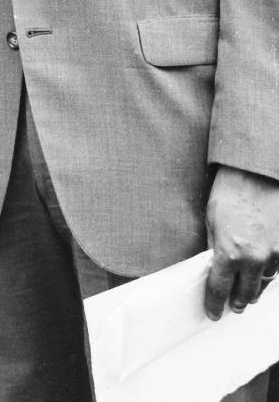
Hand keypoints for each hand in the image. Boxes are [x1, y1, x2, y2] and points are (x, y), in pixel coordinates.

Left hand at [204, 166, 278, 319]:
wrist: (256, 173)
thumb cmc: (229, 191)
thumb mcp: (211, 219)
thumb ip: (214, 247)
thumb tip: (214, 266)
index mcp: (229, 253)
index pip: (220, 290)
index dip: (215, 304)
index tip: (212, 312)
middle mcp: (252, 259)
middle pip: (244, 295)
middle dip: (235, 302)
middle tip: (230, 305)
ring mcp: (272, 254)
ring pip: (262, 286)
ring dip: (252, 291)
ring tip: (245, 293)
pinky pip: (274, 271)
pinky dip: (266, 275)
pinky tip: (259, 275)